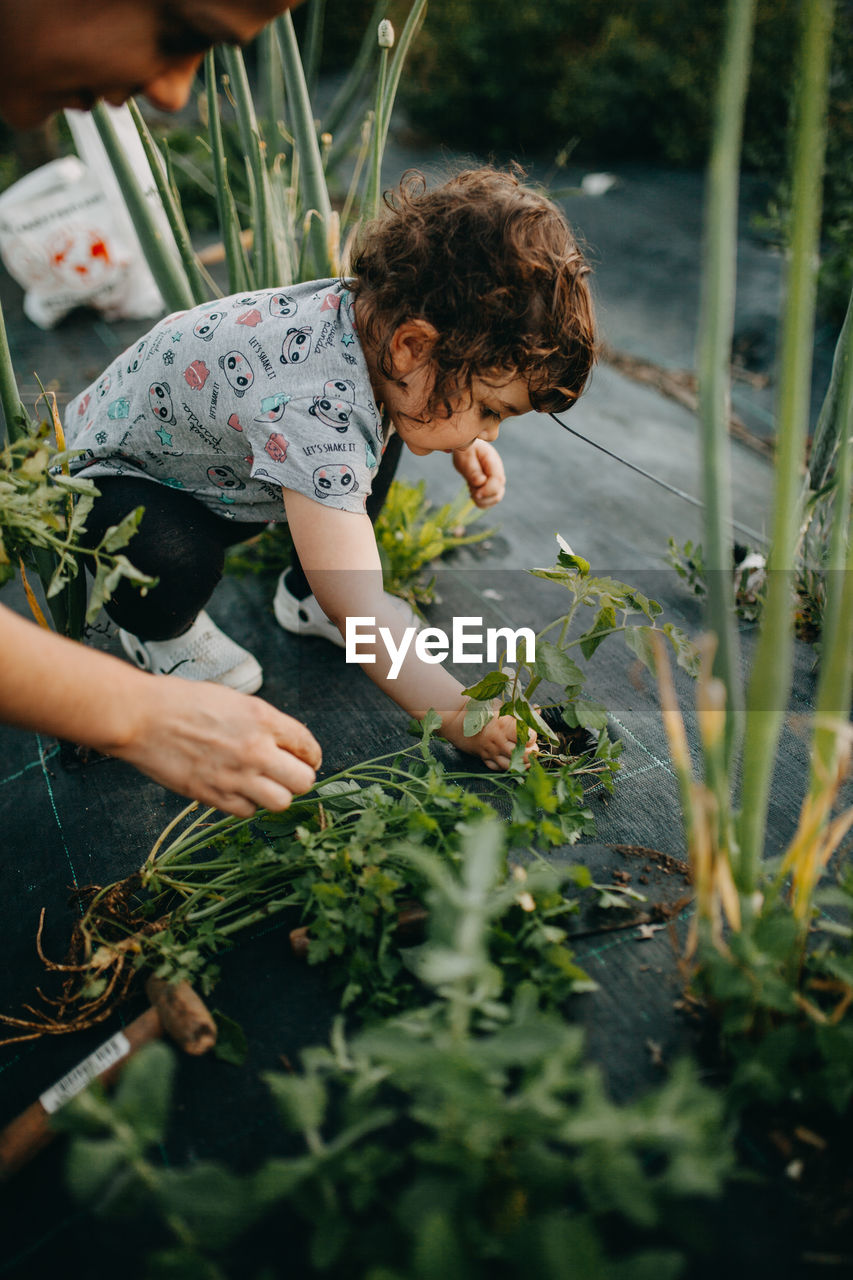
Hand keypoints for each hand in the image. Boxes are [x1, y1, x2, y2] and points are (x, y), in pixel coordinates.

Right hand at [108, 676, 322, 816]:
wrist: (142, 717)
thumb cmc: (182, 701)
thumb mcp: (233, 699)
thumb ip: (262, 722)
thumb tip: (282, 742)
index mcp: (264, 719)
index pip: (308, 747)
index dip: (309, 756)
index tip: (304, 759)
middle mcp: (256, 750)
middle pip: (304, 781)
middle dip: (298, 778)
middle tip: (287, 775)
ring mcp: (236, 776)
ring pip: (281, 802)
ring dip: (275, 795)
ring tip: (262, 785)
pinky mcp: (213, 795)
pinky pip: (247, 812)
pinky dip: (246, 804)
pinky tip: (235, 790)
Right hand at [442, 701, 535, 770]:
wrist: (456, 717)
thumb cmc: (480, 707)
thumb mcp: (501, 705)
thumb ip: (520, 710)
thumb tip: (538, 710)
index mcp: (504, 725)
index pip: (529, 737)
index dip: (533, 736)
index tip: (531, 733)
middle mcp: (498, 740)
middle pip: (523, 754)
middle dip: (532, 753)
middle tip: (532, 748)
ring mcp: (490, 751)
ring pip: (511, 765)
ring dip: (522, 763)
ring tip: (526, 758)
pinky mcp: (483, 757)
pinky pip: (497, 768)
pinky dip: (506, 766)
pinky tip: (511, 761)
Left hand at [452, 441, 505, 507]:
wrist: (467, 449)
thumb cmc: (465, 451)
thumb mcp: (465, 458)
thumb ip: (473, 470)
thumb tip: (481, 482)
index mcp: (493, 462)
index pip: (497, 480)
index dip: (487, 490)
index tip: (474, 493)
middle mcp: (498, 472)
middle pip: (498, 493)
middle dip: (483, 497)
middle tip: (470, 488)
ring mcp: (496, 480)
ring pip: (496, 498)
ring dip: (482, 500)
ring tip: (471, 489)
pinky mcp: (492, 486)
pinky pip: (491, 500)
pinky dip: (481, 501)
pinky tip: (473, 493)